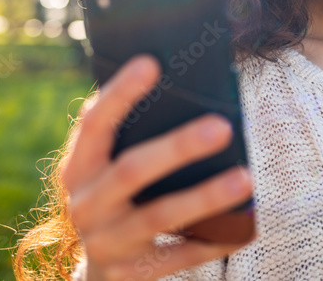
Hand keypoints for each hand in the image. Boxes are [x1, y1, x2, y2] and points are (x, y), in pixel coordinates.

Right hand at [61, 54, 254, 280]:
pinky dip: (213, 239)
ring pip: (160, 216)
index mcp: (77, 167)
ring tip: (245, 177)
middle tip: (222, 126)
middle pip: (131, 171)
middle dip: (178, 147)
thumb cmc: (116, 196)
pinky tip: (244, 225)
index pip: (94, 124)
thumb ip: (128, 134)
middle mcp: (85, 204)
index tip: (152, 63)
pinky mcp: (132, 274)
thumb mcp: (106, 167)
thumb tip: (185, 87)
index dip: (120, 94)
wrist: (98, 274)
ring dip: (205, 196)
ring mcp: (107, 242)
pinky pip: (180, 256)